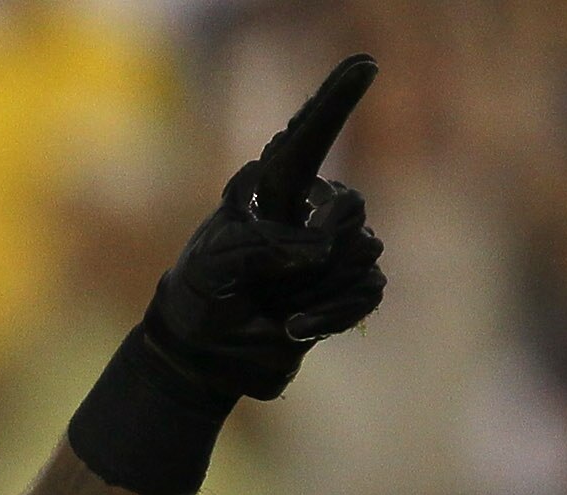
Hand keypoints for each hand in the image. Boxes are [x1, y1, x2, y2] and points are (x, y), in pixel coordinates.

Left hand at [147, 55, 386, 401]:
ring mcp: (331, 254)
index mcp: (273, 191)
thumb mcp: (212, 265)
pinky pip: (367, 292)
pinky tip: (291, 329)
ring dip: (314, 290)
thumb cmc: (198, 298)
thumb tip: (320, 249)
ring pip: (362, 254)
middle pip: (351, 207)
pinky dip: (331, 315)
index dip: (336, 101)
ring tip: (272, 307)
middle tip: (286, 271)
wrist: (201, 358)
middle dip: (324, 241)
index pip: (308, 139)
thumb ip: (261, 245)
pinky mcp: (343, 292)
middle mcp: (308, 215)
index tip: (364, 64)